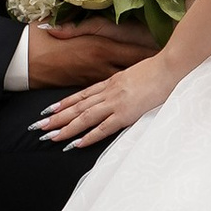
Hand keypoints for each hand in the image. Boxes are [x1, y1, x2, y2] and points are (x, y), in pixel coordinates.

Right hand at [25, 22, 157, 91]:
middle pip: (133, 70)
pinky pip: (105, 91)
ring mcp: (95, 78)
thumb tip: (108, 24)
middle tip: (169, 73)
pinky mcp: (85, 87)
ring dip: (136, 83)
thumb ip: (90, 26)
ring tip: (154, 87)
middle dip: (149, 71)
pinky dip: (117, 93)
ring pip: (121, 83)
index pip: (136, 53)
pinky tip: (127, 96)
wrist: (25, 59)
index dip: (153, 54)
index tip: (170, 54)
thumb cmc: (46, 38)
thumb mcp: (72, 27)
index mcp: (102, 47)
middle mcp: (102, 65)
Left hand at [37, 50, 180, 149]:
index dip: (64, 104)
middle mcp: (109, 92)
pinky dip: (89, 136)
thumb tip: (121, 89)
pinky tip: (76, 144)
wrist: (171, 66)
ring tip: (50, 137)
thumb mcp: (136, 74)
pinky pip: (103, 127)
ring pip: (84, 117)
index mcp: (111, 82)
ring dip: (66, 128)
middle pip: (77, 107)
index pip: (82, 95)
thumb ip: (125, 83)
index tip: (49, 110)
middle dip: (57, 118)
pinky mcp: (126, 113)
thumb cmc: (159, 70)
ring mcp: (116, 102)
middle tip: (38, 126)